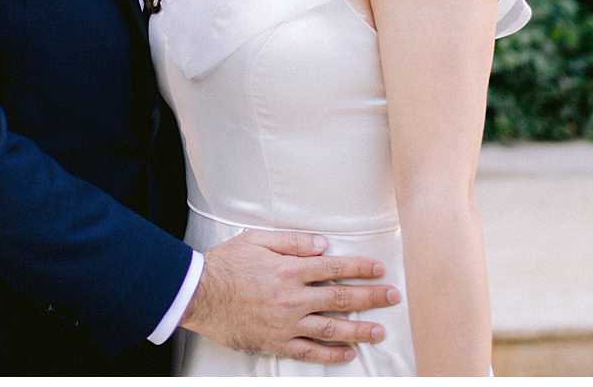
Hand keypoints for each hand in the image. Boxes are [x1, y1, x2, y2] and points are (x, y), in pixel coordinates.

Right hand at [178, 229, 400, 363]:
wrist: (199, 294)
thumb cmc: (226, 264)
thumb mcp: (258, 240)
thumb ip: (293, 242)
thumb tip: (323, 245)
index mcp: (291, 270)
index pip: (335, 269)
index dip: (360, 268)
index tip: (379, 270)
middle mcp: (294, 298)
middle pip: (341, 298)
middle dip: (371, 297)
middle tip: (393, 298)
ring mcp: (286, 323)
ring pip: (331, 328)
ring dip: (359, 330)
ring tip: (379, 332)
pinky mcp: (276, 342)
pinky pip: (309, 351)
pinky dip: (330, 354)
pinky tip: (347, 354)